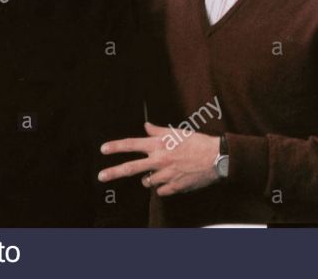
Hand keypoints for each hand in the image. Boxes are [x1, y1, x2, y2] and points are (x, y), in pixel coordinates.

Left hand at [97, 122, 220, 195]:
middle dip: (114, 172)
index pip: (131, 144)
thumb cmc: (197, 142)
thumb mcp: (176, 132)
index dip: (116, 147)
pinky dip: (163, 186)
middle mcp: (159, 160)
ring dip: (149, 178)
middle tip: (101, 176)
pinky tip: (170, 180)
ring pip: (147, 181)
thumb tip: (146, 126)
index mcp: (159, 145)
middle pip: (131, 168)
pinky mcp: (175, 187)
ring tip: (160, 172)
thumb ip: (158, 131)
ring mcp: (166, 175)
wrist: (216, 157)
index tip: (103, 150)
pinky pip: (161, 191)